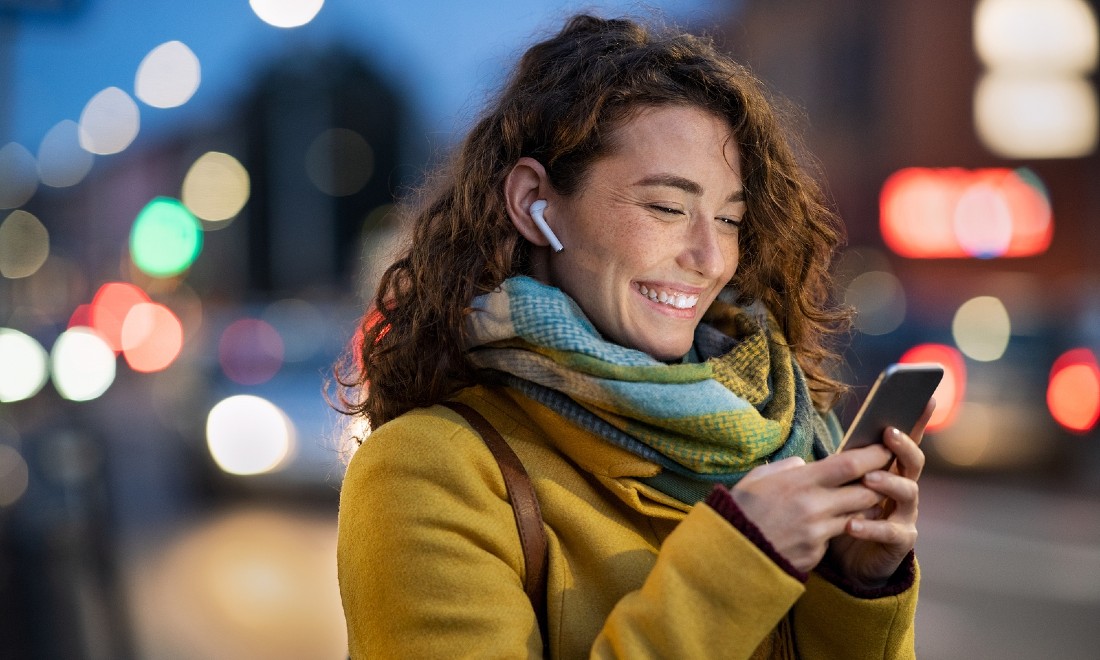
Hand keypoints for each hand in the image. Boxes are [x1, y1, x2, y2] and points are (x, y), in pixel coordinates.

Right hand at [729, 441, 897, 573]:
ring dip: (864, 507)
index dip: (874, 455)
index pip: (850, 464)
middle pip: (865, 491)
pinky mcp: (816, 554)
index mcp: (799, 482)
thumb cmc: (740, 510)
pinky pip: (836, 537)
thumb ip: (786, 468)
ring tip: (862, 499)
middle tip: (885, 475)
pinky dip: (838, 529)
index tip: (886, 447)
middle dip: (879, 483)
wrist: (728, 554)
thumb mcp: (758, 479)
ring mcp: (816, 533)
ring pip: (858, 516)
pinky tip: (827, 525)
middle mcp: (813, 507)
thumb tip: (805, 465)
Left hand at [824, 400, 934, 586]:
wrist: (850, 562)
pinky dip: (871, 526)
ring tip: (869, 479)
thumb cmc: (845, 514)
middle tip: (889, 434)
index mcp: (890, 470)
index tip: (926, 397)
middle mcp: (903, 488)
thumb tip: (833, 447)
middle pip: (913, 462)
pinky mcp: (901, 541)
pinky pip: (890, 531)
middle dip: (903, 446)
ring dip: (889, 483)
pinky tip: (852, 524)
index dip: (917, 420)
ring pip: (908, 492)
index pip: (905, 441)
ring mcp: (905, 514)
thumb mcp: (842, 486)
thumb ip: (844, 467)